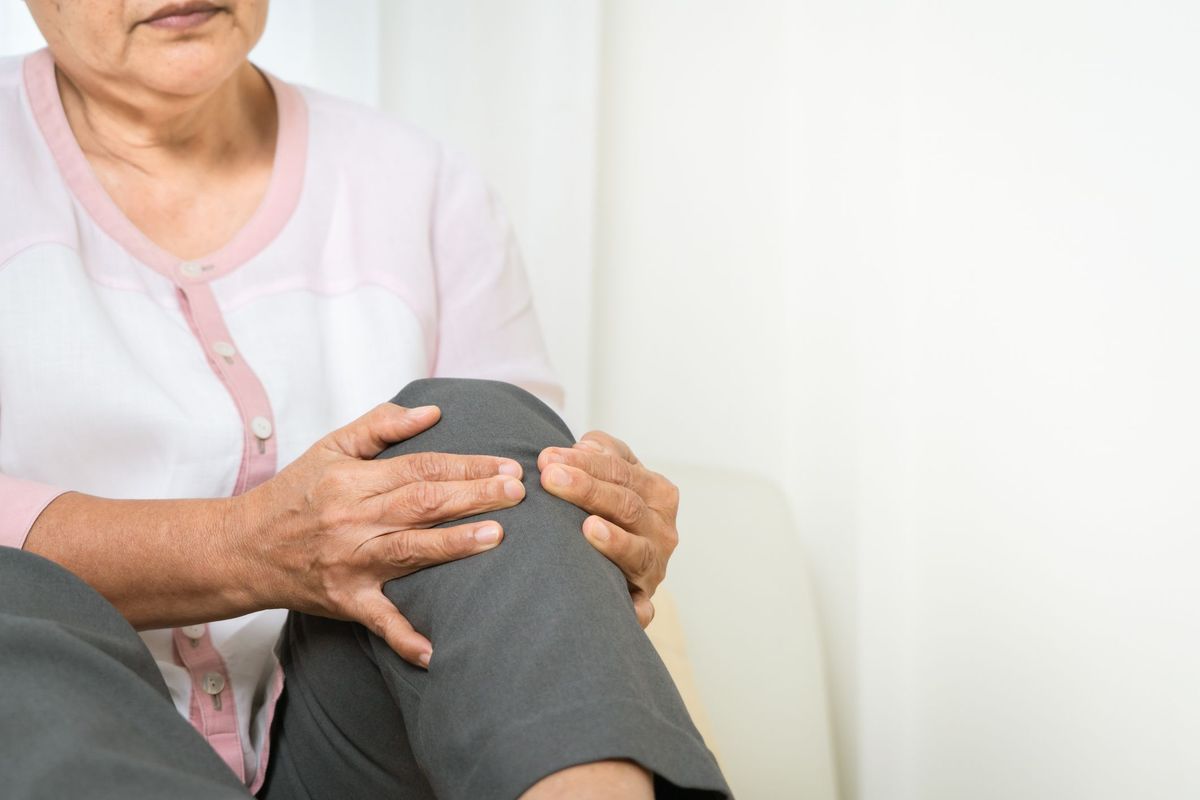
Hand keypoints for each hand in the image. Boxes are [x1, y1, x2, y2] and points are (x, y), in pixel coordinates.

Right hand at [233, 403, 525, 667]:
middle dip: (473, 496)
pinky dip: (404, 638)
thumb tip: (433, 412)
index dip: (466, 465)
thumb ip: (382, 426)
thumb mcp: (330, 448)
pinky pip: (378, 621)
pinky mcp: (344, 600)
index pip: (421, 468)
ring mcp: (350, 562)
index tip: (506, 466)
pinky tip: (434, 651)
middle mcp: (354, 520)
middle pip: (422, 504)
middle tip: (517, 492)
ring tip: (497, 536)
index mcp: (354, 481)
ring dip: (454, 545)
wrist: (241, 548)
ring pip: (409, 551)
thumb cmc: (294, 494)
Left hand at [536, 431, 678, 627]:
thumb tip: (584, 446)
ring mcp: (656, 565)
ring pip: (636, 549)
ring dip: (613, 540)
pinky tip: (622, 598)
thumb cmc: (612, 507)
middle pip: (626, 505)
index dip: (585, 462)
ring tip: (587, 527)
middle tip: (550, 478)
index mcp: (658, 492)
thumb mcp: (614, 472)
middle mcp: (662, 528)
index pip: (621, 471)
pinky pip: (642, 604)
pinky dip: (635, 604)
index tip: (547, 458)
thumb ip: (603, 452)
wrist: (626, 559)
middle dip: (587, 489)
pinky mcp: (644, 600)